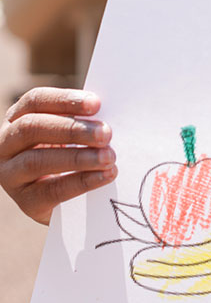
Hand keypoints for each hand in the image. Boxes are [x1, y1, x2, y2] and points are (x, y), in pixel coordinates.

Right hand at [0, 87, 116, 225]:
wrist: (64, 201)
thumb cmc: (68, 154)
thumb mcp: (68, 134)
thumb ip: (82, 122)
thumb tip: (107, 117)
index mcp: (17, 118)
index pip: (35, 101)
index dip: (65, 100)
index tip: (96, 104)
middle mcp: (6, 144)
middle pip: (32, 128)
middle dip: (71, 129)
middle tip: (106, 133)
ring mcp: (10, 174)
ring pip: (37, 161)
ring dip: (78, 157)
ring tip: (108, 157)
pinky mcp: (25, 201)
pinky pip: (51, 190)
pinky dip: (82, 181)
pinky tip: (105, 175)